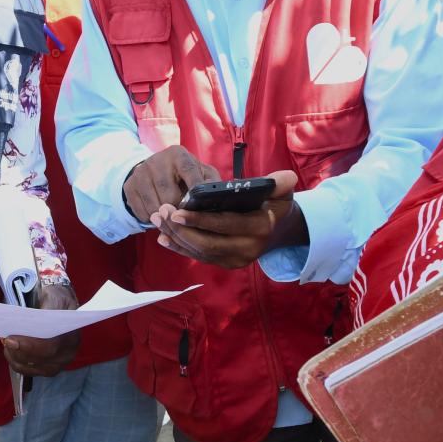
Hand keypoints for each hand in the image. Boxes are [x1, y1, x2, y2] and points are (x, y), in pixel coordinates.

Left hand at [1, 282, 79, 376]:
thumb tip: (33, 318)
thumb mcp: (54, 297)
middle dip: (18, 351)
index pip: (51, 347)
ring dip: (14, 356)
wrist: (59, 306)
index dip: (29, 346)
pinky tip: (9, 350)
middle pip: (39, 360)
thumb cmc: (55, 301)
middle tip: (5, 340)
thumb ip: (46, 307)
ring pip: (30, 367)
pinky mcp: (46, 369)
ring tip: (5, 343)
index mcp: (72, 336)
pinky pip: (27, 370)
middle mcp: (67, 354)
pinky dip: (15, 361)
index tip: (11, 339)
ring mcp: (57, 364)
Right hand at [121, 146, 218, 222]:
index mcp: (178, 155)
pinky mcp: (129, 186)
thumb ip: (211, 183)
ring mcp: (140, 173)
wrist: (152, 172)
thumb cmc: (184, 176)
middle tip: (186, 221)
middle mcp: (157, 160)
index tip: (199, 205)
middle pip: (168, 193)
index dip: (195, 188)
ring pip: (154, 205)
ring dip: (165, 219)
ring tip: (174, 223)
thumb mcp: (200, 173)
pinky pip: (142, 211)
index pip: (189, 171)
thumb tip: (219, 196)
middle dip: (178, 211)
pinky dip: (152, 220)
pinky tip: (159, 217)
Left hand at [152, 170, 298, 268]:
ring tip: (157, 220)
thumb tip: (285, 177)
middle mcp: (247, 249)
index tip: (176, 211)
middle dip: (181, 229)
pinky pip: (200, 257)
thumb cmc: (276, 205)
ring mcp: (236, 260)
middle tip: (161, 212)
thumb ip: (279, 184)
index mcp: (259, 228)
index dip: (200, 219)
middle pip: (208, 243)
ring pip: (200, 252)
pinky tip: (164, 236)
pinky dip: (181, 247)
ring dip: (176, 237)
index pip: (225, 225)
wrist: (281, 231)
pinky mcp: (227, 264)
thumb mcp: (282, 193)